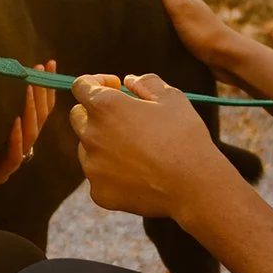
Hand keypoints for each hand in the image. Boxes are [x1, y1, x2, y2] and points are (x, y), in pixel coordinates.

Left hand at [0, 62, 58, 187]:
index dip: (47, 86)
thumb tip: (0, 72)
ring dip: (31, 109)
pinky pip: (15, 154)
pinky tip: (16, 122)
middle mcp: (26, 141)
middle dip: (42, 93)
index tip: (49, 64)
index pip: (43, 106)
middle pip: (40, 116)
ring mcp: (17, 156)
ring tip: (29, 89)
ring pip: (31, 132)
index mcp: (26, 130)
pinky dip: (16, 137)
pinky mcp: (5, 169)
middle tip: (39, 71)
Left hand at [68, 72, 234, 219]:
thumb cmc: (185, 137)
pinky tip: (138, 174)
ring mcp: (92, 167)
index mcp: (105, 106)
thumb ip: (146, 82)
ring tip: (136, 151)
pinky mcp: (98, 192)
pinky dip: (111, 172)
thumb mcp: (172, 98)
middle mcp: (91, 135)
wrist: (193, 186)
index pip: (81, 86)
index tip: (115, 87)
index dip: (97, 82)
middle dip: (95, 113)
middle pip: (78, 116)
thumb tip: (129, 81)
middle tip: (124, 119)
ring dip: (103, 143)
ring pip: (87, 148)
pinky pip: (98, 176)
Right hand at [132, 0, 240, 72]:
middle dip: (144, 3)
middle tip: (122, 9)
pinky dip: (160, 34)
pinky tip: (152, 42)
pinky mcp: (191, 40)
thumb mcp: (178, 6)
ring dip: (152, 21)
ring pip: (165, 18)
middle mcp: (186, 7)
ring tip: (132, 27)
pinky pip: (170, 33)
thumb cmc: (200, 31)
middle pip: (160, 1)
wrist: (225, 57)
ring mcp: (189, 23)